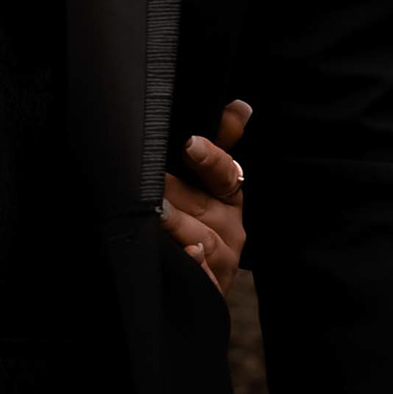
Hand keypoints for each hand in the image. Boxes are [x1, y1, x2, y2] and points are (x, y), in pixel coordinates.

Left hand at [160, 98, 251, 294]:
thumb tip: (239, 107)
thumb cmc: (201, 225)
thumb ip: (221, 144)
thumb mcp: (211, 185)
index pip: (225, 174)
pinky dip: (196, 266)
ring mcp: (221, 260)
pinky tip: (186, 255)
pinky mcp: (209, 286)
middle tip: (153, 177)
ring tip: (160, 212)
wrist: (200, 283)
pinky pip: (203, 277)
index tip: (190, 143)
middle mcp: (230, 229)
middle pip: (204, 206)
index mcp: (230, 199)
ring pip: (203, 239)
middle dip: (178, 191)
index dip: (210, 158)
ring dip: (181, 225)